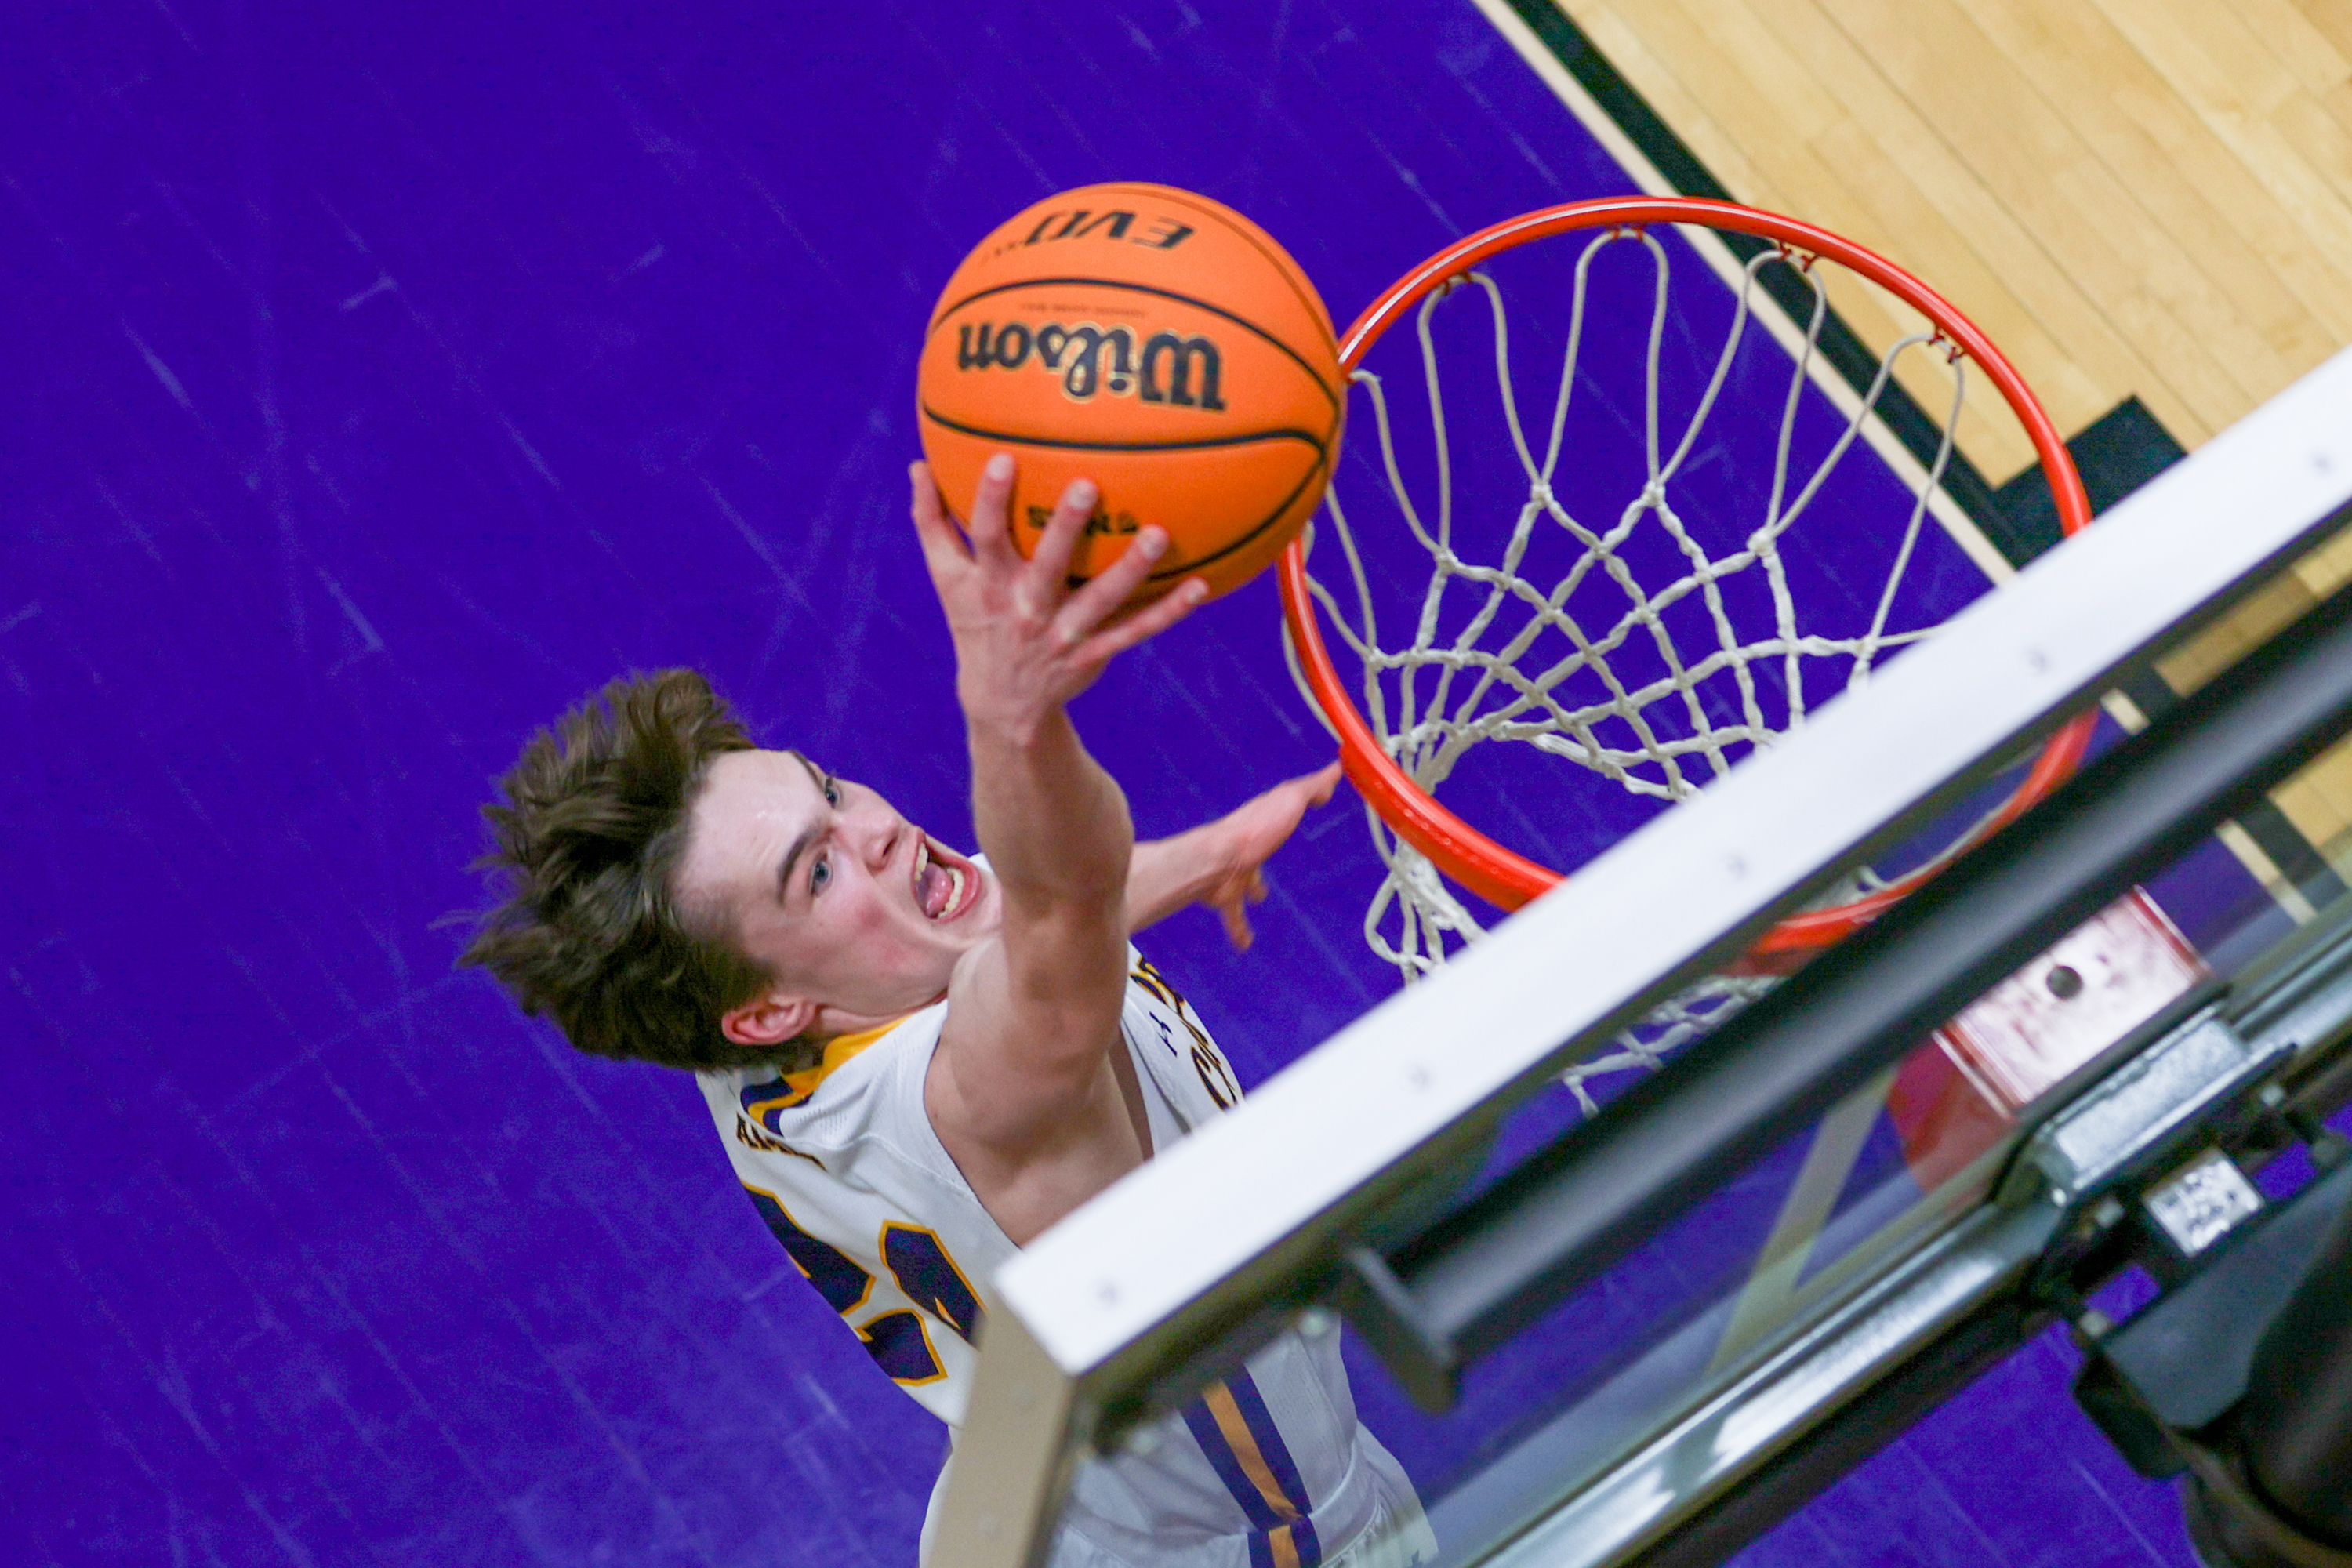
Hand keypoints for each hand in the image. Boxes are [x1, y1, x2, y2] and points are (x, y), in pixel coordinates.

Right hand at [910, 454, 1207, 741]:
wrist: (1001, 702)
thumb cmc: (975, 621)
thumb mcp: (947, 578)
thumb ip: (932, 521)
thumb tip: (917, 463)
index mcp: (990, 585)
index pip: (985, 538)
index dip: (990, 501)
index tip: (1001, 459)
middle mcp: (1027, 610)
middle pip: (1046, 565)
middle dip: (1066, 528)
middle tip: (1088, 484)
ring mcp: (1064, 636)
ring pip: (1101, 600)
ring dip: (1131, 568)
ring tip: (1160, 533)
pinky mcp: (1095, 655)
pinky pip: (1135, 631)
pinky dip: (1169, 612)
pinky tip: (1199, 587)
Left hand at [1193, 761, 1345, 948]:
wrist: (1214, 861)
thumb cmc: (1253, 832)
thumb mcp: (1289, 800)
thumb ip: (1311, 788)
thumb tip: (1333, 771)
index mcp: (1265, 821)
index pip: (1280, 812)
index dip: (1290, 811)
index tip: (1297, 810)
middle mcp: (1247, 845)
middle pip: (1260, 849)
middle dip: (1268, 850)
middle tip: (1279, 849)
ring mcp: (1234, 870)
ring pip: (1245, 883)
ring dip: (1253, 890)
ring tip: (1261, 900)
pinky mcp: (1224, 895)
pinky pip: (1234, 916)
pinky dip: (1240, 930)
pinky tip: (1246, 944)